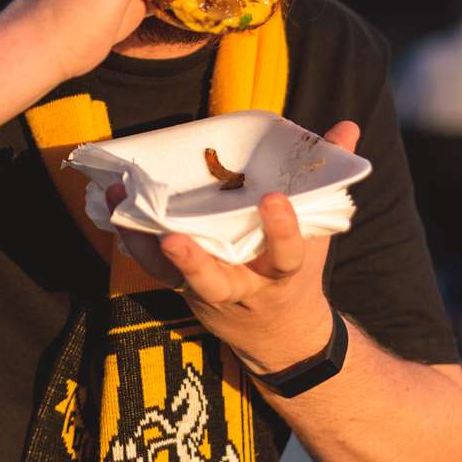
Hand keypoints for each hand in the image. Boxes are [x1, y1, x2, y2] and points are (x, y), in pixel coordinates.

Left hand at [109, 120, 360, 373]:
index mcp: (282, 271)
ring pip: (173, 277)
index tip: (274, 199)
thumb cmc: (297, 269)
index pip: (287, 254)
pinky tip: (115, 210)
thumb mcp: (319, 231)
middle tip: (173, 238)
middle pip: (215, 281)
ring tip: (123, 210)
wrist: (279, 334)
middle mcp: (242, 286)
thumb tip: (347, 126)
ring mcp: (207, 290)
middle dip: (194, 262)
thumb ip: (328, 177)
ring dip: (146, 246)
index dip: (282, 230)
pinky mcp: (182, 288)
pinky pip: (153, 268)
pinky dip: (133, 241)